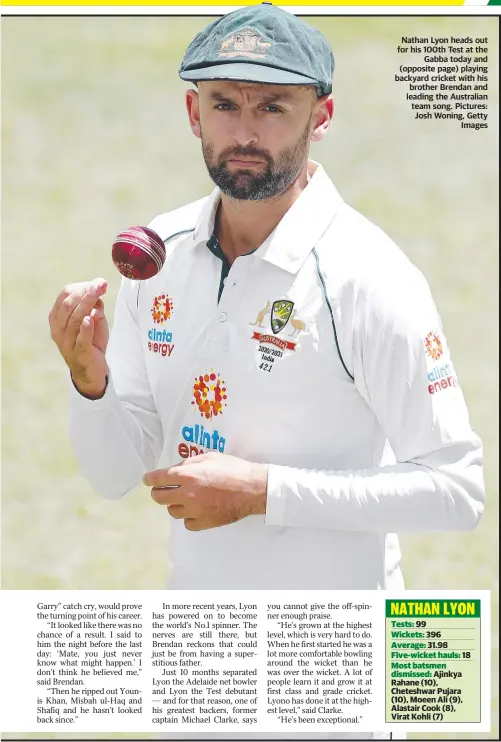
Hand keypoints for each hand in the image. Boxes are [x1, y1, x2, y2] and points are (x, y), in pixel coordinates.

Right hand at [49, 277, 108, 397]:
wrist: (91, 371)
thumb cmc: (91, 342)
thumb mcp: (94, 321)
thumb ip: (95, 307)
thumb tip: (98, 293)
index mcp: (57, 318)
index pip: (65, 296)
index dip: (81, 286)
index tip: (98, 282)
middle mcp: (58, 329)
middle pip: (69, 305)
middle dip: (85, 292)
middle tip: (101, 284)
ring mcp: (67, 342)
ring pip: (74, 319)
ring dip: (87, 303)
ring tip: (98, 292)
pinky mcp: (80, 354)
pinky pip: (81, 339)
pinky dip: (85, 328)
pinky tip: (90, 317)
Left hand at [143, 452, 267, 530]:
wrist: (253, 489)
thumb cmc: (233, 469)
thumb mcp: (210, 457)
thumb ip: (189, 463)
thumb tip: (176, 469)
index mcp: (187, 475)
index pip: (158, 479)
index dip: (149, 479)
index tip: (147, 480)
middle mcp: (187, 494)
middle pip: (159, 498)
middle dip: (158, 492)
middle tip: (163, 490)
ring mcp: (194, 510)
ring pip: (172, 511)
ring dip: (175, 505)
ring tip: (186, 499)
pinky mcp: (204, 523)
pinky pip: (187, 523)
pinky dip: (189, 517)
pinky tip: (196, 510)